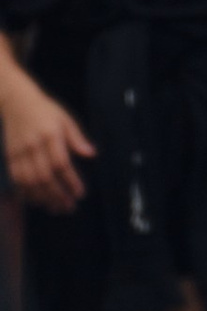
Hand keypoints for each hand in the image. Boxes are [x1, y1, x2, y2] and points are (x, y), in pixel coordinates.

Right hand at [2, 85, 91, 215]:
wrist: (16, 102)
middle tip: (69, 207)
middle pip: (45, 176)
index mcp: (50, 135)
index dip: (71, 181)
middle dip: (57, 195)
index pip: (61, 163)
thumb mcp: (65, 119)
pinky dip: (26, 192)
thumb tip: (91, 154)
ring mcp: (19, 152)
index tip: (80, 193)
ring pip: (29, 181)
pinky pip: (17, 179)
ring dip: (43, 198)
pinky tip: (37, 201)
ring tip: (56, 208)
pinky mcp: (10, 156)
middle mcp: (33, 145)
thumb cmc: (46, 111)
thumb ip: (77, 138)